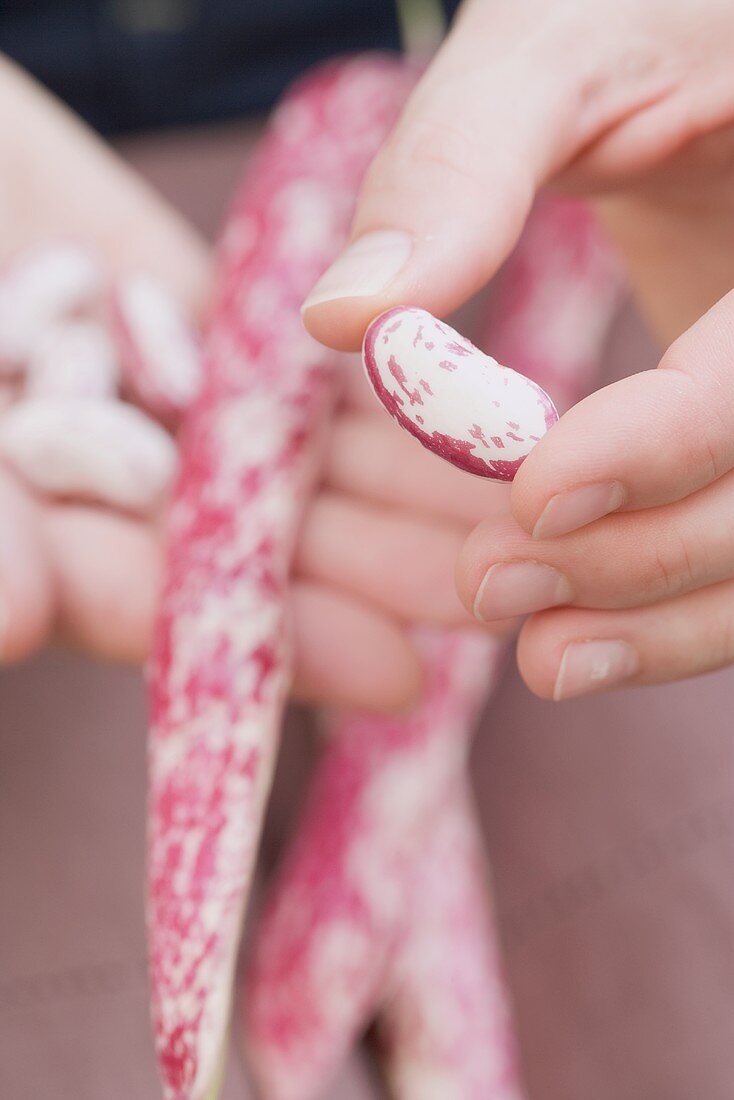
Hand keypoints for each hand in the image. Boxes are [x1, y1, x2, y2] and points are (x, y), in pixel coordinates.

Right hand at [0, 58, 508, 713]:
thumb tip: (14, 619)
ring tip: (506, 513)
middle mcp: (90, 467)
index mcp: (26, 517)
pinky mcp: (180, 305)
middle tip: (497, 596)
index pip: (153, 600)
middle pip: (243, 538)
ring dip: (389, 485)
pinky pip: (280, 351)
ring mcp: (138, 381)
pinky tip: (459, 403)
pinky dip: (364, 380)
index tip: (397, 672)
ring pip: (276, 448)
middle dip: (369, 572)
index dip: (272, 642)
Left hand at [299, 0, 733, 700]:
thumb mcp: (554, 49)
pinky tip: (574, 641)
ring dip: (659, 623)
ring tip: (533, 649)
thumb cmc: (637, 22)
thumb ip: (455, 168)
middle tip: (492, 584)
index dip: (669, 447)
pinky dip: (665, 617)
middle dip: (641, 558)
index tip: (532, 493)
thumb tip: (340, 319)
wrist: (694, 67)